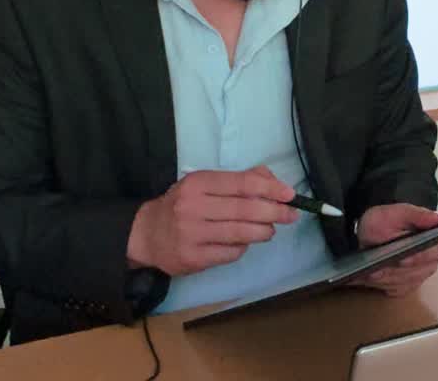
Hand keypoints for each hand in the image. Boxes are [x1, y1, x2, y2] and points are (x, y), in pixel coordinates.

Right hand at [126, 166, 297, 276]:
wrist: (146, 234)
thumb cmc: (183, 205)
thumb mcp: (205, 184)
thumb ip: (239, 180)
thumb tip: (272, 181)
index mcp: (198, 183)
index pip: (242, 183)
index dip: (270, 188)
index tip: (290, 194)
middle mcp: (192, 207)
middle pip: (245, 209)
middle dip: (274, 212)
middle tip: (291, 214)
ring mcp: (192, 234)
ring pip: (241, 233)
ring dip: (263, 231)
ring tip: (270, 230)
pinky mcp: (193, 258)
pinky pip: (230, 253)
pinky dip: (243, 248)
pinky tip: (243, 243)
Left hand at [351, 204, 437, 296]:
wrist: (373, 231)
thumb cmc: (386, 221)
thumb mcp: (397, 212)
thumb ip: (417, 215)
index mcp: (436, 241)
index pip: (435, 253)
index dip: (418, 257)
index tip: (402, 259)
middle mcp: (432, 261)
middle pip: (417, 272)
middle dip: (396, 270)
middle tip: (378, 268)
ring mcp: (420, 276)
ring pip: (404, 281)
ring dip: (387, 277)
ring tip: (371, 271)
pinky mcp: (406, 286)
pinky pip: (395, 289)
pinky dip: (383, 283)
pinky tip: (373, 275)